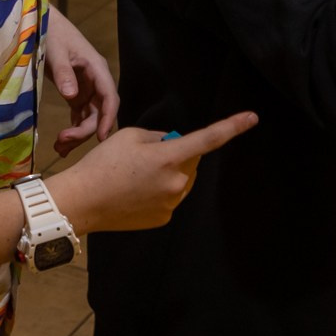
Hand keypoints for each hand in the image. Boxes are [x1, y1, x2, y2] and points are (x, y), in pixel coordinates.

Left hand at [44, 10, 117, 153]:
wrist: (41, 23)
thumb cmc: (51, 32)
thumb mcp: (56, 51)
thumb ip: (64, 73)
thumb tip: (71, 97)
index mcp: (97, 69)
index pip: (110, 97)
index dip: (108, 118)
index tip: (101, 137)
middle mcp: (96, 81)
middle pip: (99, 112)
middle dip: (85, 131)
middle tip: (63, 142)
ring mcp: (87, 89)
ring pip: (90, 117)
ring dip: (78, 134)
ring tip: (60, 150)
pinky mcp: (76, 94)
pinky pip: (79, 116)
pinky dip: (72, 129)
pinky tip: (62, 145)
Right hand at [49, 112, 255, 233]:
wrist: (82, 201)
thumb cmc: (102, 163)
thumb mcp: (130, 136)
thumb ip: (159, 137)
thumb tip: (172, 143)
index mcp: (170, 157)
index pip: (208, 139)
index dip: (232, 127)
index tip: (253, 117)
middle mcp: (177, 183)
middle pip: (190, 161)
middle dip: (177, 154)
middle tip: (145, 156)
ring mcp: (172, 203)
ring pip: (181, 181)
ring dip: (168, 174)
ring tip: (134, 177)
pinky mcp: (164, 218)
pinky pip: (170, 198)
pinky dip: (158, 192)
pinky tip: (134, 193)